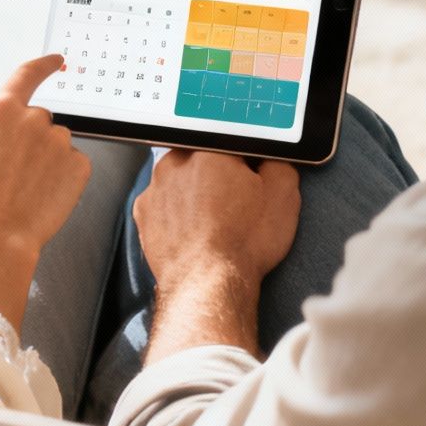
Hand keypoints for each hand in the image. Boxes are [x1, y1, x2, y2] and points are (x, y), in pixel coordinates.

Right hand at [0, 53, 91, 335]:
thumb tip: (3, 119)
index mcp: (2, 110)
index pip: (27, 75)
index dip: (43, 65)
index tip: (57, 61)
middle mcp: (34, 119)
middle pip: (40, 119)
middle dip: (32, 139)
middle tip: (15, 170)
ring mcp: (59, 142)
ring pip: (57, 144)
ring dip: (48, 159)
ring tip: (27, 187)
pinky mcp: (79, 165)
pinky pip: (73, 164)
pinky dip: (63, 177)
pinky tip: (44, 194)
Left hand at [134, 152, 299, 362]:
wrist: (208, 284)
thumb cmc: (244, 242)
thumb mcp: (282, 196)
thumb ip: (278, 162)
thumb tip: (271, 156)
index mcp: (210, 149)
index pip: (231, 141)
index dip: (246, 161)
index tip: (252, 178)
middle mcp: (176, 162)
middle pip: (201, 157)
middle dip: (217, 174)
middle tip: (233, 202)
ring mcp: (155, 188)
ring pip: (179, 179)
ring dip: (193, 191)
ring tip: (212, 221)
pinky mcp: (143, 213)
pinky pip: (162, 203)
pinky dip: (175, 212)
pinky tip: (192, 229)